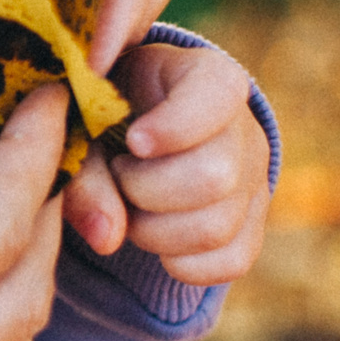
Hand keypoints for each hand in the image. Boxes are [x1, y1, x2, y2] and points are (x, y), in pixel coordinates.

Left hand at [61, 42, 269, 283]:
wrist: (131, 133)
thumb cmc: (105, 116)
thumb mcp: (85, 124)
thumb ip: (84, 172)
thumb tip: (107, 238)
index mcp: (207, 77)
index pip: (217, 94)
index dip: (173, 126)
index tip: (132, 141)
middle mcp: (245, 128)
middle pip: (215, 176)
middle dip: (147, 189)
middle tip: (119, 174)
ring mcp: (255, 180)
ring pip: (217, 228)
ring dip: (153, 231)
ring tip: (129, 204)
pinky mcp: (252, 226)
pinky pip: (229, 262)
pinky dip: (180, 263)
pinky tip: (153, 236)